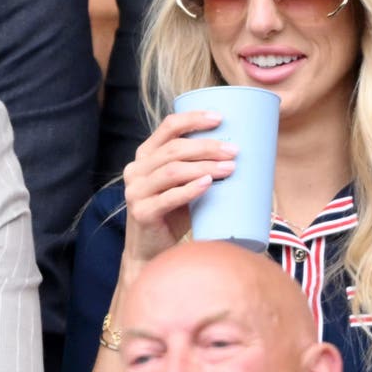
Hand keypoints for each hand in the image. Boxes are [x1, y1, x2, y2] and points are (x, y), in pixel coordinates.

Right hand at [122, 111, 236, 266]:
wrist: (151, 252)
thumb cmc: (172, 215)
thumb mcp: (179, 185)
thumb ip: (194, 168)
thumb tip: (236, 153)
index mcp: (144, 156)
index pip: (167, 127)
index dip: (193, 119)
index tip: (220, 118)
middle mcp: (135, 170)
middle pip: (174, 150)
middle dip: (207, 147)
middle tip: (234, 150)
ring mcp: (135, 192)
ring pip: (173, 171)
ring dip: (204, 167)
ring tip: (230, 167)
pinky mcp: (142, 213)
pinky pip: (169, 197)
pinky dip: (191, 189)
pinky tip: (209, 183)